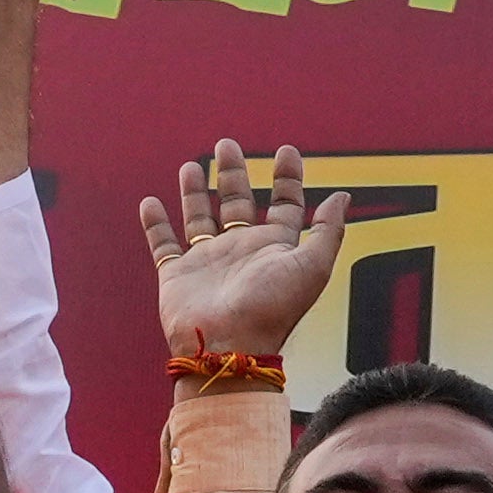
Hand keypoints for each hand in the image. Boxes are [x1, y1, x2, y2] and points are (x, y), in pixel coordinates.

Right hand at [148, 139, 354, 355]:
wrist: (227, 347)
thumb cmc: (272, 309)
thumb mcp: (311, 266)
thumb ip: (326, 231)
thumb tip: (342, 197)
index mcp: (274, 248)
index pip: (284, 205)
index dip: (288, 178)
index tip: (287, 151)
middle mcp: (241, 252)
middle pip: (238, 203)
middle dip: (234, 173)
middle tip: (228, 145)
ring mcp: (208, 263)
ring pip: (200, 219)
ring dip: (195, 193)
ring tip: (192, 166)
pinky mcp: (177, 275)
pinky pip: (163, 245)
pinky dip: (155, 225)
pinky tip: (150, 203)